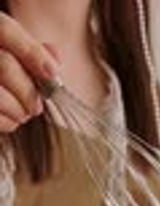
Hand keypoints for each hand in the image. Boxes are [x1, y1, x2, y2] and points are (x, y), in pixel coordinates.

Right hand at [0, 14, 59, 132]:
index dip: (32, 52)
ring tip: (24, 114)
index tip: (53, 74)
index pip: (4, 30)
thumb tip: (55, 58)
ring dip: (19, 110)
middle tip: (37, 106)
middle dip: (28, 91)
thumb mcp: (18, 58)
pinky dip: (8, 123)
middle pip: (5, 66)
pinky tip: (12, 120)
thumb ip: (34, 53)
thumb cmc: (8, 78)